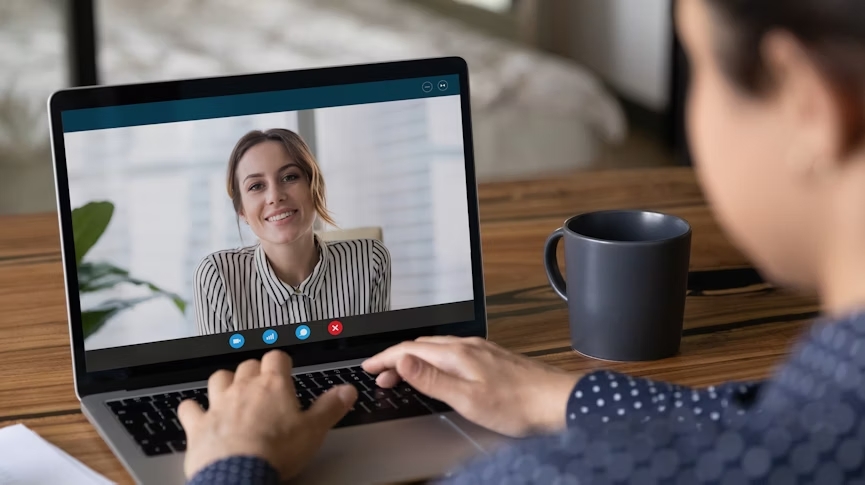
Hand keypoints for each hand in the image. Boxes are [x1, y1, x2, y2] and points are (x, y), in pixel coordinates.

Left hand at [177, 350, 357, 479]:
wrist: (239, 473)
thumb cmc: (276, 451)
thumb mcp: (314, 430)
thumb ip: (331, 407)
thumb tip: (346, 391)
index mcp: (273, 386)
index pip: (276, 358)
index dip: (281, 362)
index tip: (285, 367)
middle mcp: (244, 388)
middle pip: (247, 365)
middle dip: (255, 370)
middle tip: (262, 382)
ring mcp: (219, 404)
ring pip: (218, 378)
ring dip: (224, 381)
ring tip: (231, 389)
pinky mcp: (199, 425)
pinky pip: (190, 407)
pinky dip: (193, 408)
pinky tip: (196, 412)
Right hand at [362, 336, 578, 436]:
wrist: (557, 401)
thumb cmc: (516, 404)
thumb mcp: (467, 398)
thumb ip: (432, 378)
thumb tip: (402, 358)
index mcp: (457, 354)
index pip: (410, 349)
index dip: (385, 358)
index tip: (368, 367)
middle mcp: (468, 346)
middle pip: (421, 346)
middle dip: (396, 358)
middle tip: (379, 376)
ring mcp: (481, 350)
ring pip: (437, 348)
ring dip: (414, 359)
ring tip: (402, 374)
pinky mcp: (492, 357)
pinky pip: (452, 352)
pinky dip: (434, 360)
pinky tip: (439, 370)